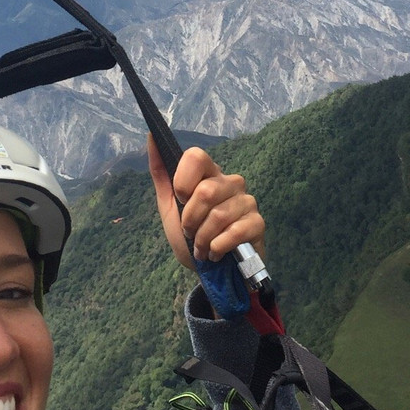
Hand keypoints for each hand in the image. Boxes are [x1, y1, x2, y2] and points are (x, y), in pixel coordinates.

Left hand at [147, 134, 264, 270]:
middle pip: (205, 191)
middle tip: (190, 232)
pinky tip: (216, 253)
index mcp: (209, 174)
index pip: (196, 157)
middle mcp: (230, 182)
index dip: (183, 181)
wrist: (210, 272)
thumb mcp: (169, 205)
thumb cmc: (189, 235)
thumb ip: (162, 173)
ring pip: (218, 215)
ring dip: (202, 239)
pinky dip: (217, 247)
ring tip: (202, 247)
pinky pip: (234, 232)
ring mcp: (246, 201)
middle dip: (190, 220)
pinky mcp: (257, 223)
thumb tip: (151, 137)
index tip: (180, 199)